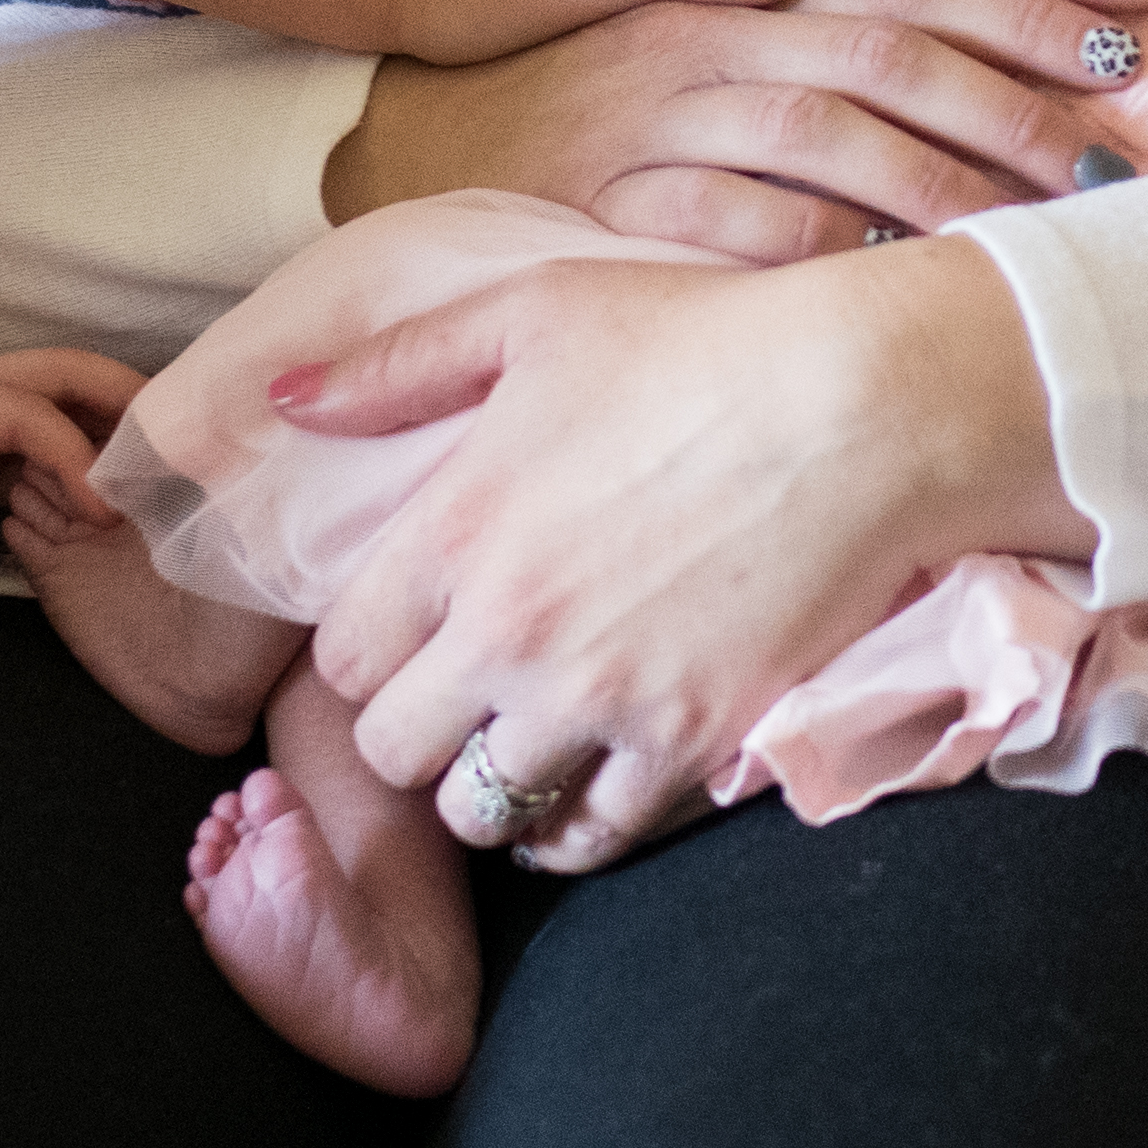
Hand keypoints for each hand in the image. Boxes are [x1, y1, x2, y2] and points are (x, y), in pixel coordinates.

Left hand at [0, 351, 135, 666]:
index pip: (21, 408)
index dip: (72, 452)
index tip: (108, 507)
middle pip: (51, 377)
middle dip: (117, 396)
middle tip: (181, 438)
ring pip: (49, 417)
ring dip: (102, 439)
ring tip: (160, 478)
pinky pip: (30, 465)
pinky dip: (73, 479)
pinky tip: (104, 515)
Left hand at [267, 236, 1051, 871]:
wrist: (865, 405)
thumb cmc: (698, 340)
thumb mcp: (529, 315)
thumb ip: (395, 368)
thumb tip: (283, 400)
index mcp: (450, 534)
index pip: (342, 662)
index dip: (370, 655)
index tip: (414, 637)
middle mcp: (505, 634)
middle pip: (392, 753)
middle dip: (417, 732)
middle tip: (462, 700)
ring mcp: (596, 698)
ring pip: (483, 812)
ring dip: (494, 787)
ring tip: (526, 746)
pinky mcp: (686, 740)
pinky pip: (596, 833)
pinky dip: (584, 822)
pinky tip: (592, 785)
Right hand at [329, 0, 1124, 256]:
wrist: (427, 134)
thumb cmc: (611, 94)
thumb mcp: (725, 36)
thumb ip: (838, 33)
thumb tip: (1001, 66)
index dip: (1023, 8)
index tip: (1126, 51)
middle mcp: (720, 31)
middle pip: (886, 45)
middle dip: (1007, 101)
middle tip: (1102, 166)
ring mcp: (662, 111)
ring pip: (817, 128)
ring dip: (930, 180)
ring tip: (1021, 234)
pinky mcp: (611, 194)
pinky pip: (725, 220)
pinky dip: (807, 245)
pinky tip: (881, 278)